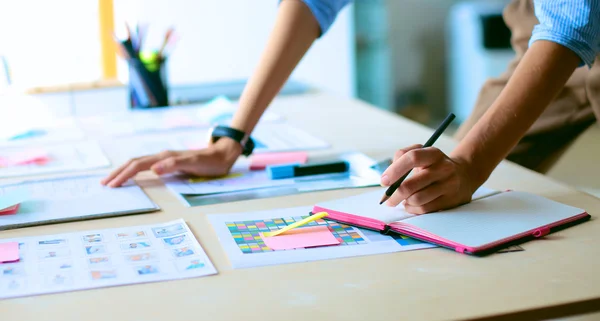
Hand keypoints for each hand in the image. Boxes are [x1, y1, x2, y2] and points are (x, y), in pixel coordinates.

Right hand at [101, 138, 241, 186]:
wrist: (222, 155)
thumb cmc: (209, 162)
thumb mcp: (193, 164)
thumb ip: (173, 165)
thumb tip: (153, 168)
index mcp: (164, 156)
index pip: (138, 165)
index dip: (124, 174)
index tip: (112, 185)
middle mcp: (162, 156)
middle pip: (134, 162)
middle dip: (118, 173)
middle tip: (104, 184)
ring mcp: (165, 158)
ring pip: (138, 163)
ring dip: (124, 171)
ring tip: (112, 179)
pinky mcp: (169, 162)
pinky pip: (146, 165)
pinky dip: (135, 170)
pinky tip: (133, 175)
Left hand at [380, 145, 476, 213]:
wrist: (464, 175)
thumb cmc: (433, 165)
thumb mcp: (422, 153)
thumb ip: (402, 157)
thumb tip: (387, 178)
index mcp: (434, 154)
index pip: (412, 158)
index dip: (394, 170)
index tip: (384, 181)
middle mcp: (444, 168)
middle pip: (411, 185)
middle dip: (394, 194)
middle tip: (387, 199)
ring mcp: (449, 185)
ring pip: (417, 199)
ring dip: (405, 202)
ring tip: (403, 200)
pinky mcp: (451, 201)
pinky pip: (425, 208)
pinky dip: (413, 208)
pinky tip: (412, 204)